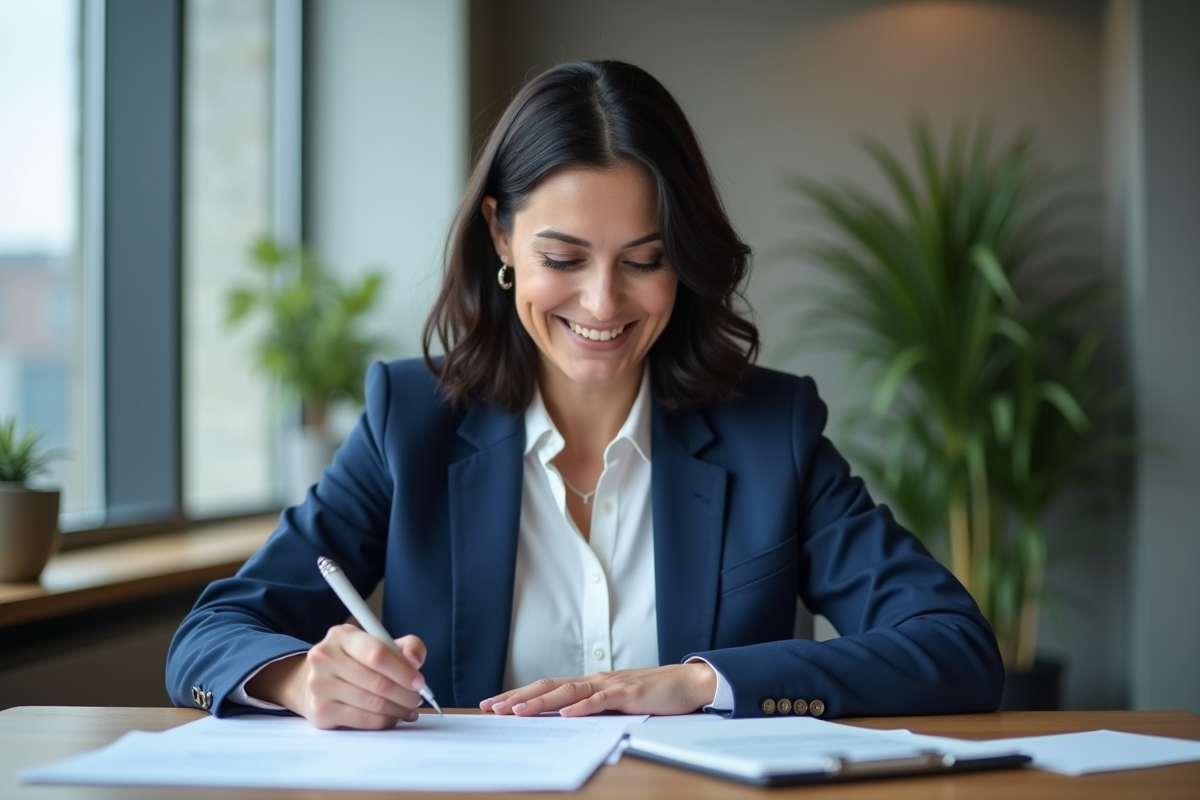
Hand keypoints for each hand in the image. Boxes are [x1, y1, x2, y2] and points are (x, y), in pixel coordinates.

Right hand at [246, 625, 428, 729]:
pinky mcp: (319, 711)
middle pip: (377, 683)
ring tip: (408, 709)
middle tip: (417, 699)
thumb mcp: (380, 643)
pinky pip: (362, 721)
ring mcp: (318, 686)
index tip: (419, 682)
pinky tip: (392, 717)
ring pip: (372, 704)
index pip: (377, 654)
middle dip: (405, 694)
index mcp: (341, 636)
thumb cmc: (356, 661)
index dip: (403, 670)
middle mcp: (324, 658)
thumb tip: (415, 661)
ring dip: (398, 710)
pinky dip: (384, 721)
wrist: (320, 680)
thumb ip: (407, 646)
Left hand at [479, 662, 716, 716]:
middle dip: (519, 697)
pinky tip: (565, 714)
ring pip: (569, 691)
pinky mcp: (629, 694)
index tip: (494, 703)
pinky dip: (582, 707)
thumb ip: (592, 708)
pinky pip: (601, 701)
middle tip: (493, 707)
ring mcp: (611, 685)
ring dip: (541, 701)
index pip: (547, 687)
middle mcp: (595, 680)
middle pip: (549, 686)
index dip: (520, 694)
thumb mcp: (615, 702)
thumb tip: (561, 720)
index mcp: (590, 683)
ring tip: (518, 711)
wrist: (688, 684)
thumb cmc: (653, 695)